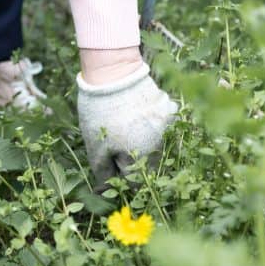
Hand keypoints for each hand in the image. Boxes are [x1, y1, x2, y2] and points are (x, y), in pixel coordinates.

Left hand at [76, 63, 177, 182]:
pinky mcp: (169, 109)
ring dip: (142, 146)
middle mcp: (161, 142)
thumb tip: (104, 193)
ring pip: (156, 146)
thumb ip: (103, 174)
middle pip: (148, 165)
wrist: (112, 72)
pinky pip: (162, 127)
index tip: (110, 172)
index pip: (136, 182)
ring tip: (123, 130)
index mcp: (142, 154)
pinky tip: (135, 117)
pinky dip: (150, 128)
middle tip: (114, 148)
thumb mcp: (95, 147)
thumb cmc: (100, 112)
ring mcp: (168, 124)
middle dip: (131, 163)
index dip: (121, 181)